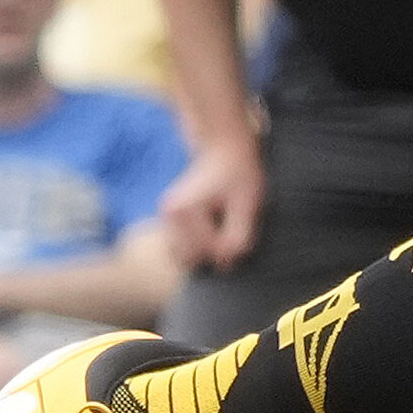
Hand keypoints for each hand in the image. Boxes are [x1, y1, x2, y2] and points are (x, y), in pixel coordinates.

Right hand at [161, 123, 266, 270]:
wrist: (225, 148)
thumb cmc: (239, 173)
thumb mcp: (247, 204)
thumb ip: (238, 237)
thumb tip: (225, 264)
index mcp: (182, 210)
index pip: (206, 252)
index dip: (229, 249)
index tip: (242, 230)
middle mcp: (168, 215)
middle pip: (191, 259)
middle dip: (213, 252)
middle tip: (232, 229)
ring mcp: (165, 218)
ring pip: (185, 256)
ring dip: (205, 250)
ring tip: (222, 226)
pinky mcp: (170, 221)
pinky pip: (184, 248)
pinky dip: (199, 245)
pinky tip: (213, 227)